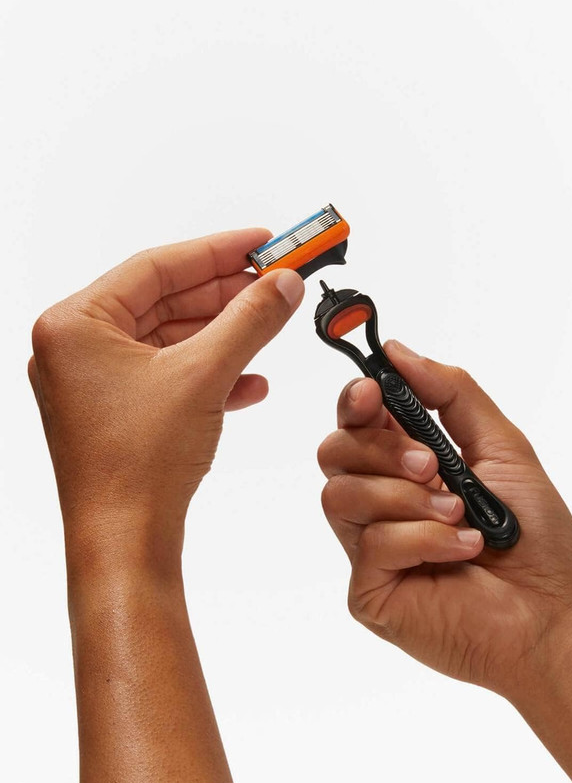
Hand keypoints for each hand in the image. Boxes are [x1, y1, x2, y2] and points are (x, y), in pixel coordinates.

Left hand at [29, 229, 304, 573]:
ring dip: (225, 333)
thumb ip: (249, 320)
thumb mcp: (204, 374)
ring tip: (270, 322)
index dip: (217, 251)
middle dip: (226, 293)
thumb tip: (282, 283)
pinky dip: (212, 371)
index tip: (261, 241)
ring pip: (173, 339)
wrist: (125, 542)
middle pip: (166, 300)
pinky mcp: (121, 411)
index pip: (157, 266)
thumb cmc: (137, 465)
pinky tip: (251, 379)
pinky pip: (172, 374)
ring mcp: (98, 382)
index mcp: (77, 325)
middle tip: (275, 279)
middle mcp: (79, 348)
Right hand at [317, 340, 571, 695]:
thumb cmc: (536, 535)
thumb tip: (397, 350)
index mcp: (406, 464)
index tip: (374, 391)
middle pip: (334, 451)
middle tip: (433, 466)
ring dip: (407, 498)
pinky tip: (462, 551)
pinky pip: (370, 545)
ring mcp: (372, 547)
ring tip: (459, 515)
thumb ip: (450, 392)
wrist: (553, 611)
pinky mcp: (369, 590)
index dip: (356, 399)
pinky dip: (424, 540)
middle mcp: (382, 501)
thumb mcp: (501, 444)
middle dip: (384, 449)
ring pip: (341, 495)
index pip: (356, 420)